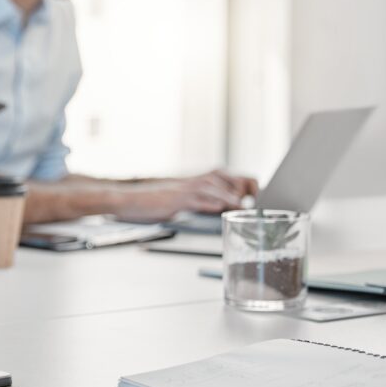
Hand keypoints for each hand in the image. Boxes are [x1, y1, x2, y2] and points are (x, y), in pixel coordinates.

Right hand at [115, 169, 258, 221]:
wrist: (128, 200)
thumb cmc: (151, 202)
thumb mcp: (180, 200)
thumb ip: (199, 201)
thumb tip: (222, 209)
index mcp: (196, 180)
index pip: (230, 177)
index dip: (247, 186)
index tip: (257, 198)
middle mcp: (194, 181)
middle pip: (229, 180)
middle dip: (244, 192)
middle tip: (253, 206)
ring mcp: (185, 189)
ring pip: (217, 187)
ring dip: (233, 198)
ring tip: (245, 208)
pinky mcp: (177, 199)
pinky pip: (200, 199)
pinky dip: (215, 203)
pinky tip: (225, 209)